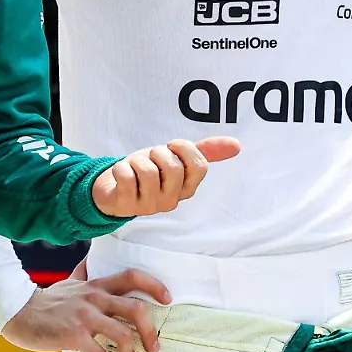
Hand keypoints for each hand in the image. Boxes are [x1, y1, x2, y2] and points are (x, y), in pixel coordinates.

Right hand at [3, 262, 171, 351]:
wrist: (18, 312)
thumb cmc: (45, 301)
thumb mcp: (67, 282)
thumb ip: (83, 273)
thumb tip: (90, 260)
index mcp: (96, 286)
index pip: (132, 276)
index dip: (154, 285)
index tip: (167, 299)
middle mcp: (93, 298)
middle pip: (136, 309)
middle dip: (150, 331)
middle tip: (154, 348)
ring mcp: (84, 317)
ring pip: (122, 334)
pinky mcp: (73, 335)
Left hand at [91, 137, 239, 219]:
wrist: (114, 189)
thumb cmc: (148, 172)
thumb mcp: (175, 158)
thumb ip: (204, 151)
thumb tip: (237, 145)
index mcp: (187, 188)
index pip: (199, 166)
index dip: (184, 148)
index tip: (171, 148)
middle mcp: (171, 200)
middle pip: (173, 167)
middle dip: (157, 153)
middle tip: (150, 159)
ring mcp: (149, 206)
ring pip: (148, 171)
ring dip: (136, 160)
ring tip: (135, 167)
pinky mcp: (126, 205)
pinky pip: (126, 177)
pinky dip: (120, 168)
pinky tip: (121, 174)